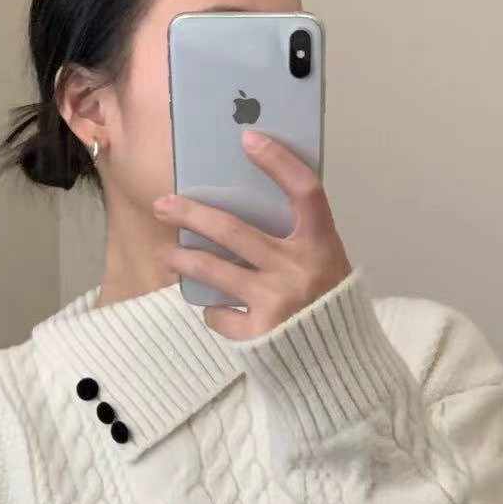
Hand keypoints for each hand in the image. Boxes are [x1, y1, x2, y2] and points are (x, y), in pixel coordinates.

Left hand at [152, 130, 352, 340]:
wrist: (339, 365)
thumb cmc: (327, 305)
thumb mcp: (326, 264)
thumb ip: (296, 240)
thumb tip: (245, 207)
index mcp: (321, 246)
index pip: (305, 191)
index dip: (279, 161)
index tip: (248, 139)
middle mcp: (296, 269)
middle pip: (233, 230)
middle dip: (191, 213)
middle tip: (163, 205)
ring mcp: (275, 302)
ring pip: (212, 270)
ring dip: (183, 259)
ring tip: (169, 254)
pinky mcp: (258, 333)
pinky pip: (219, 314)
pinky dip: (214, 310)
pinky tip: (216, 308)